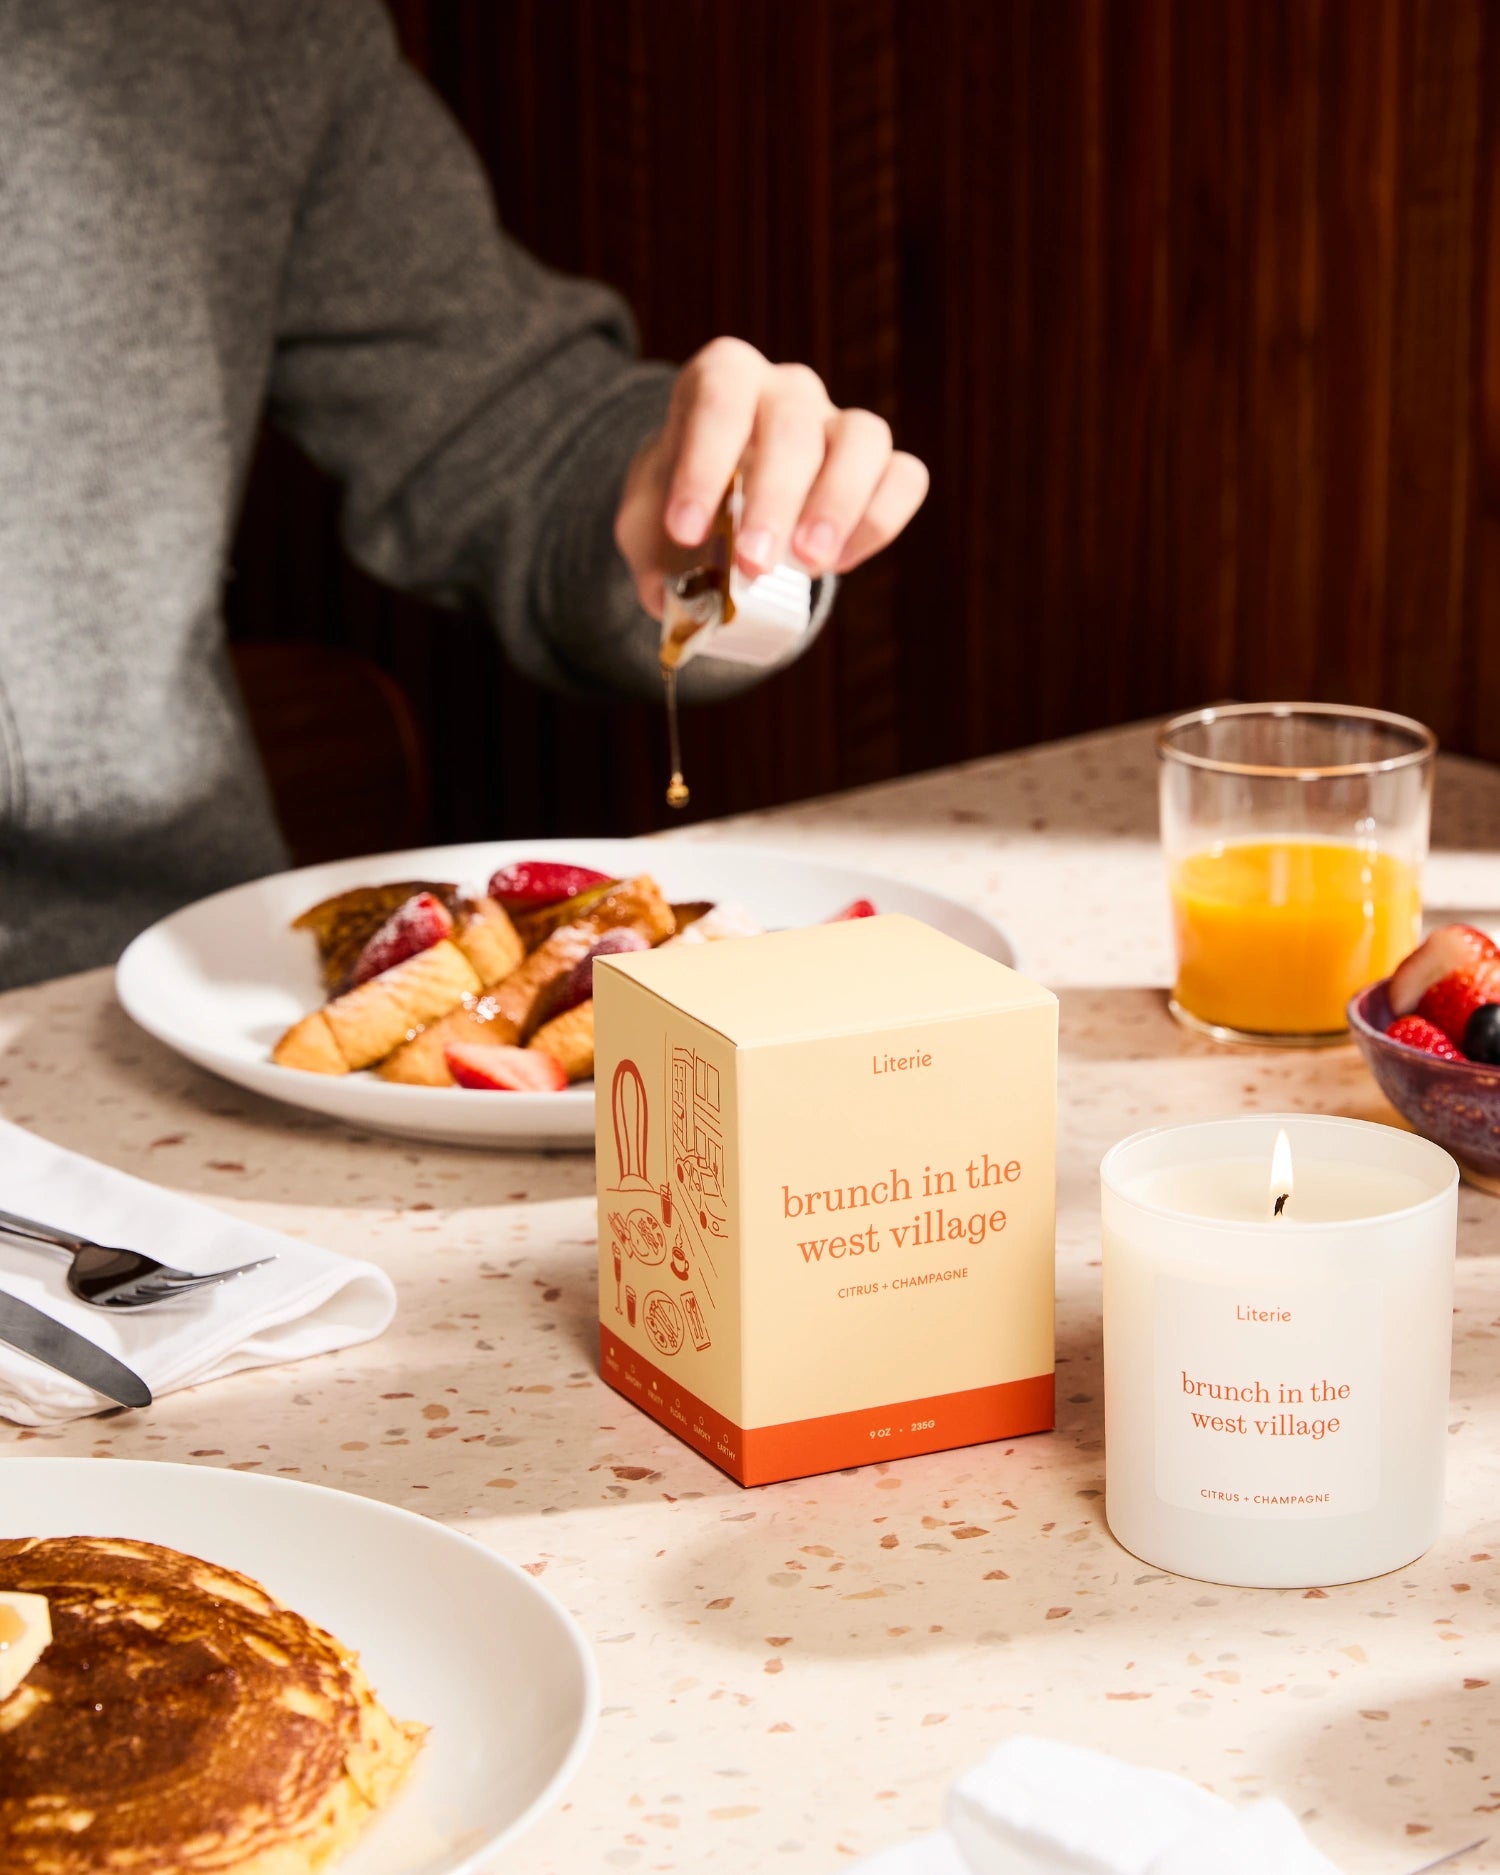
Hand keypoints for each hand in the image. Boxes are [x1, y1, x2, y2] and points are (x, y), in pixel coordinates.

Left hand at [615, 337, 928, 617]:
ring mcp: (839, 421)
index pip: (720, 400)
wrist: (725, 497)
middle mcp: (787, 389)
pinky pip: (904, 478)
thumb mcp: (647, 516)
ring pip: (863, 438)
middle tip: (753, 565)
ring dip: (838, 504)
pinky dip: (878, 522)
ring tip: (810, 562)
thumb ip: (649, 550)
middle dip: (774, 499)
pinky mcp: (880, 464)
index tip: (686, 530)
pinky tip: (839, 563)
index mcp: (724, 378)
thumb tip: (668, 596)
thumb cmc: (686, 496)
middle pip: (793, 424)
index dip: (704, 464)